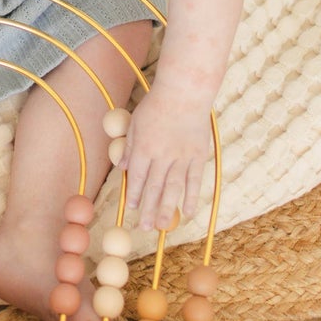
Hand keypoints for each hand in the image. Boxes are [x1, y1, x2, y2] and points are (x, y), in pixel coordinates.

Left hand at [118, 82, 216, 232]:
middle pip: (154, 187)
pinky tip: (188, 212)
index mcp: (144, 147)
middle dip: (148, 210)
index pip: (138, 177)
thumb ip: (130, 147)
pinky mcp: (198, 156)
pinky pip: (194, 181)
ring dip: (167, 209)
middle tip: (145, 228)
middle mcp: (162, 156)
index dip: (134, 194)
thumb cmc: (157, 104)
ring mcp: (182, 157)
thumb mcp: (135, 122)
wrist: (185, 92)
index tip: (133, 208)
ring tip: (162, 227)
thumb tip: (122, 169)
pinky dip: (191, 198)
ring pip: (173, 188)